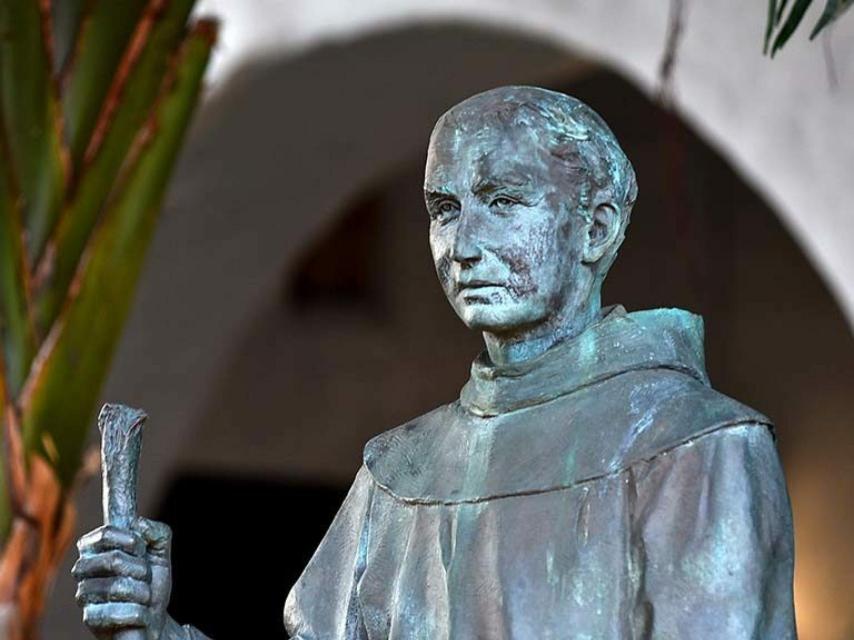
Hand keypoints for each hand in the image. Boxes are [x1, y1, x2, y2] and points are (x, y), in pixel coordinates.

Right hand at [73, 518, 173, 638]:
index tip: (141, 548)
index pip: (105, 533)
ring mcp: (84, 594)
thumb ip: (156, 531)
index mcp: (96, 547)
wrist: (154, 618)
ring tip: (143, 597)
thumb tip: (138, 524)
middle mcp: (83, 569)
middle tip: (145, 577)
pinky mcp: (89, 618)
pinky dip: (138, 613)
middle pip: (113, 559)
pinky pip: (116, 612)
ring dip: (142, 593)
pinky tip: (138, 614)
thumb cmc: (151, 582)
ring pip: (118, 587)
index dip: (130, 539)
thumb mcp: (161, 551)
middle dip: (141, 569)